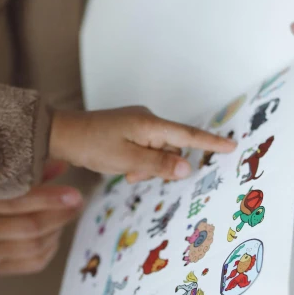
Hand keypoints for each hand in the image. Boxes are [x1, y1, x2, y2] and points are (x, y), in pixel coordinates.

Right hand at [0, 177, 82, 275]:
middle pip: (30, 227)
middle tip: (78, 204)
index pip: (18, 202)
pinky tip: (55, 234)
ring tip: (65, 216)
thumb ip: (31, 174)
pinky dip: (52, 248)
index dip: (50, 199)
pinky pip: (35, 262)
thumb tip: (63, 164)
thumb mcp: (0, 182)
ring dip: (57, 231)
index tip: (74, 194)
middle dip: (60, 215)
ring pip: (35, 246)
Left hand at [50, 106, 236, 182]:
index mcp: (150, 125)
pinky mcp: (129, 129)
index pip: (188, 136)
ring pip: (158, 150)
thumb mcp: (127, 161)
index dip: (210, 143)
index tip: (231, 145)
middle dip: (162, 165)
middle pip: (172, 147)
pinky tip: (123, 168)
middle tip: (136, 174)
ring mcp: (138, 123)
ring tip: (126, 172)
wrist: (62, 134)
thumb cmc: (92, 146)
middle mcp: (148, 120)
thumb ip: (159, 166)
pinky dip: (139, 161)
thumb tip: (188, 168)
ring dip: (147, 165)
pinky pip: (145, 147)